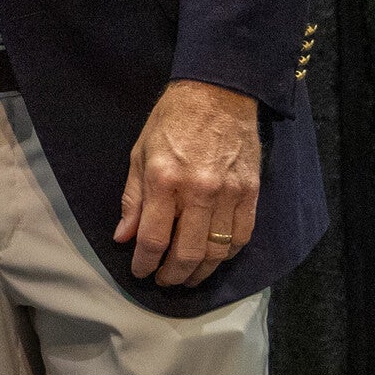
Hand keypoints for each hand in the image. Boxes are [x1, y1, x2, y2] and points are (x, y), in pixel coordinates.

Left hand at [113, 79, 260, 287]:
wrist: (218, 93)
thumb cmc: (171, 121)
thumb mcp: (139, 154)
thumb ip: (132, 199)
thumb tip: (123, 237)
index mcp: (164, 181)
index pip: (154, 238)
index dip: (145, 263)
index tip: (140, 272)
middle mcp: (199, 192)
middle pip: (187, 252)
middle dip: (172, 274)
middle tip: (163, 281)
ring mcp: (229, 193)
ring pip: (217, 251)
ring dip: (201, 272)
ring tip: (187, 277)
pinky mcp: (251, 192)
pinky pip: (242, 236)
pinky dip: (228, 254)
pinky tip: (215, 258)